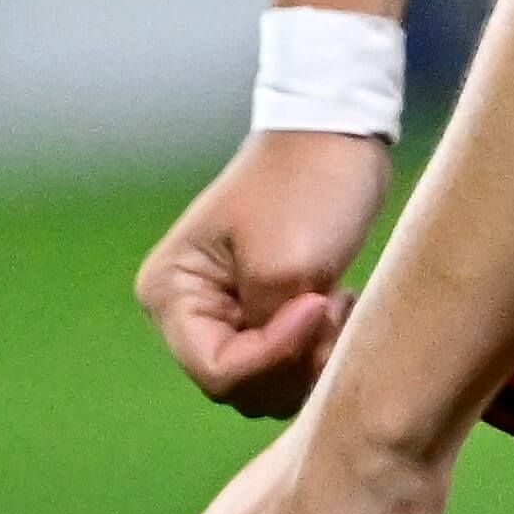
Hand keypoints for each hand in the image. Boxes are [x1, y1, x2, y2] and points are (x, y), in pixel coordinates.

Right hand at [134, 128, 394, 414]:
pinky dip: (317, 346)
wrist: (337, 130)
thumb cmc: (308, 185)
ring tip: (339, 303)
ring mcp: (223, 309)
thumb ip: (272, 333)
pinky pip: (286, 358)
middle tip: (332, 307)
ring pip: (266, 379)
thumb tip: (279, 371)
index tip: (319, 305)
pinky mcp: (262, 306)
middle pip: (239, 383)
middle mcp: (187, 309)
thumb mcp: (287, 264)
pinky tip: (341, 302)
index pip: (217, 371)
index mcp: (173, 293)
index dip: (274, 356)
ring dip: (310, 357)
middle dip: (293, 361)